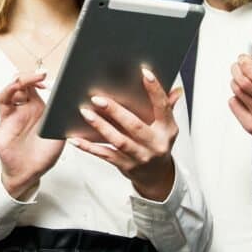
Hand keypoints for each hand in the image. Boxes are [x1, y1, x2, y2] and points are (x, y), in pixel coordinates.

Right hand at [0, 73, 64, 199]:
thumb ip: (62, 118)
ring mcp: (8, 122)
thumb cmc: (44, 153)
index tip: (44, 78)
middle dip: (24, 78)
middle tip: (36, 76)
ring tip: (16, 86)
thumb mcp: (59, 132)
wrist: (32, 173)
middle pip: (16, 86)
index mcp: (34, 108)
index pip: (31, 85)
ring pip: (1, 98)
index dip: (36, 78)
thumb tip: (67, 104)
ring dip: (7, 89)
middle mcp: (20, 112)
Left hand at [70, 68, 179, 200]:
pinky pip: (105, 155)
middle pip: (135, 126)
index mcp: (167, 130)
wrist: (157, 178)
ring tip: (85, 113)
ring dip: (100, 126)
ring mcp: (140, 157)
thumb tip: (176, 90)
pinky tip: (75, 139)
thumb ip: (167, 107)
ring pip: (118, 140)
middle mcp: (155, 144)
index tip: (144, 73)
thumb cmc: (158, 145)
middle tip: (98, 98)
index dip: (155, 90)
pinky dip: (89, 147)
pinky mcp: (125, 166)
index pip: (162, 107)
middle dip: (115, 111)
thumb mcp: (166, 128)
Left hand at [230, 43, 251, 186]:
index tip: (245, 58)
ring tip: (238, 76)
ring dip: (235, 80)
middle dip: (238, 69)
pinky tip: (240, 94)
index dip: (249, 65)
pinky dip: (234, 97)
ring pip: (238, 92)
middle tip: (238, 65)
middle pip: (244, 83)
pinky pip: (235, 106)